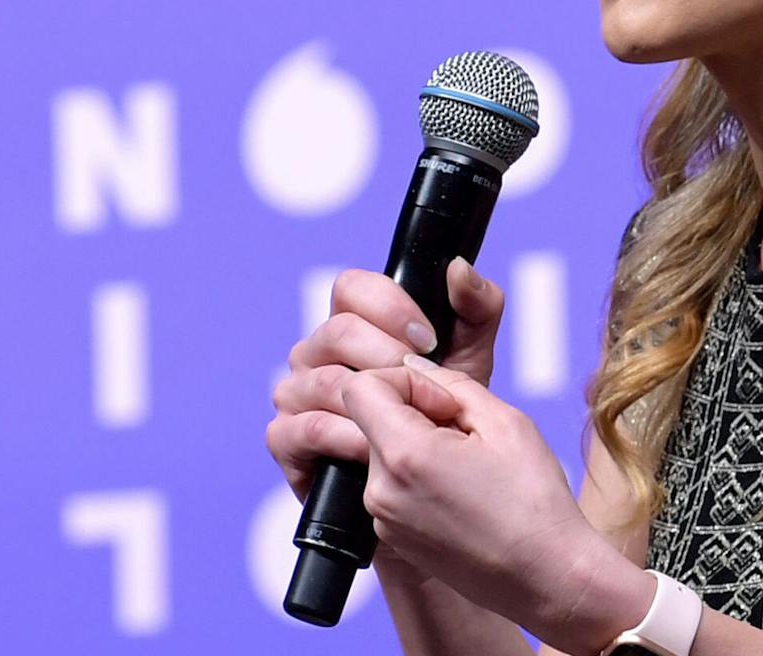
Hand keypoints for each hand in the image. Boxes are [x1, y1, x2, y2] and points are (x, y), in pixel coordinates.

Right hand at [266, 257, 504, 585]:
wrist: (438, 494)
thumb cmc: (448, 417)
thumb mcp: (470, 358)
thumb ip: (476, 309)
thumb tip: (460, 269)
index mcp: (355, 323)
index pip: (351, 288)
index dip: (389, 305)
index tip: (430, 337)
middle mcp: (319, 354)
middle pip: (335, 332)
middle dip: (386, 355)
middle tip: (423, 382)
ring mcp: (298, 395)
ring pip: (320, 380)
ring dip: (369, 400)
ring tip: (408, 421)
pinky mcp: (287, 442)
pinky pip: (298, 429)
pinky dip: (339, 437)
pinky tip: (371, 449)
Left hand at [339, 359, 654, 654]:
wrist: (546, 579)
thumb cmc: (535, 502)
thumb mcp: (506, 422)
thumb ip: (453, 384)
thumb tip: (416, 368)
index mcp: (404, 455)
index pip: (360, 387)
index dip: (402, 379)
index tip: (445, 402)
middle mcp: (379, 491)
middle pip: (371, 420)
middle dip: (414, 413)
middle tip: (468, 434)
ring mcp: (382, 520)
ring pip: (383, 452)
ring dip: (418, 445)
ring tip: (471, 468)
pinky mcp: (392, 540)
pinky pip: (392, 487)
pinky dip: (419, 478)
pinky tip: (464, 494)